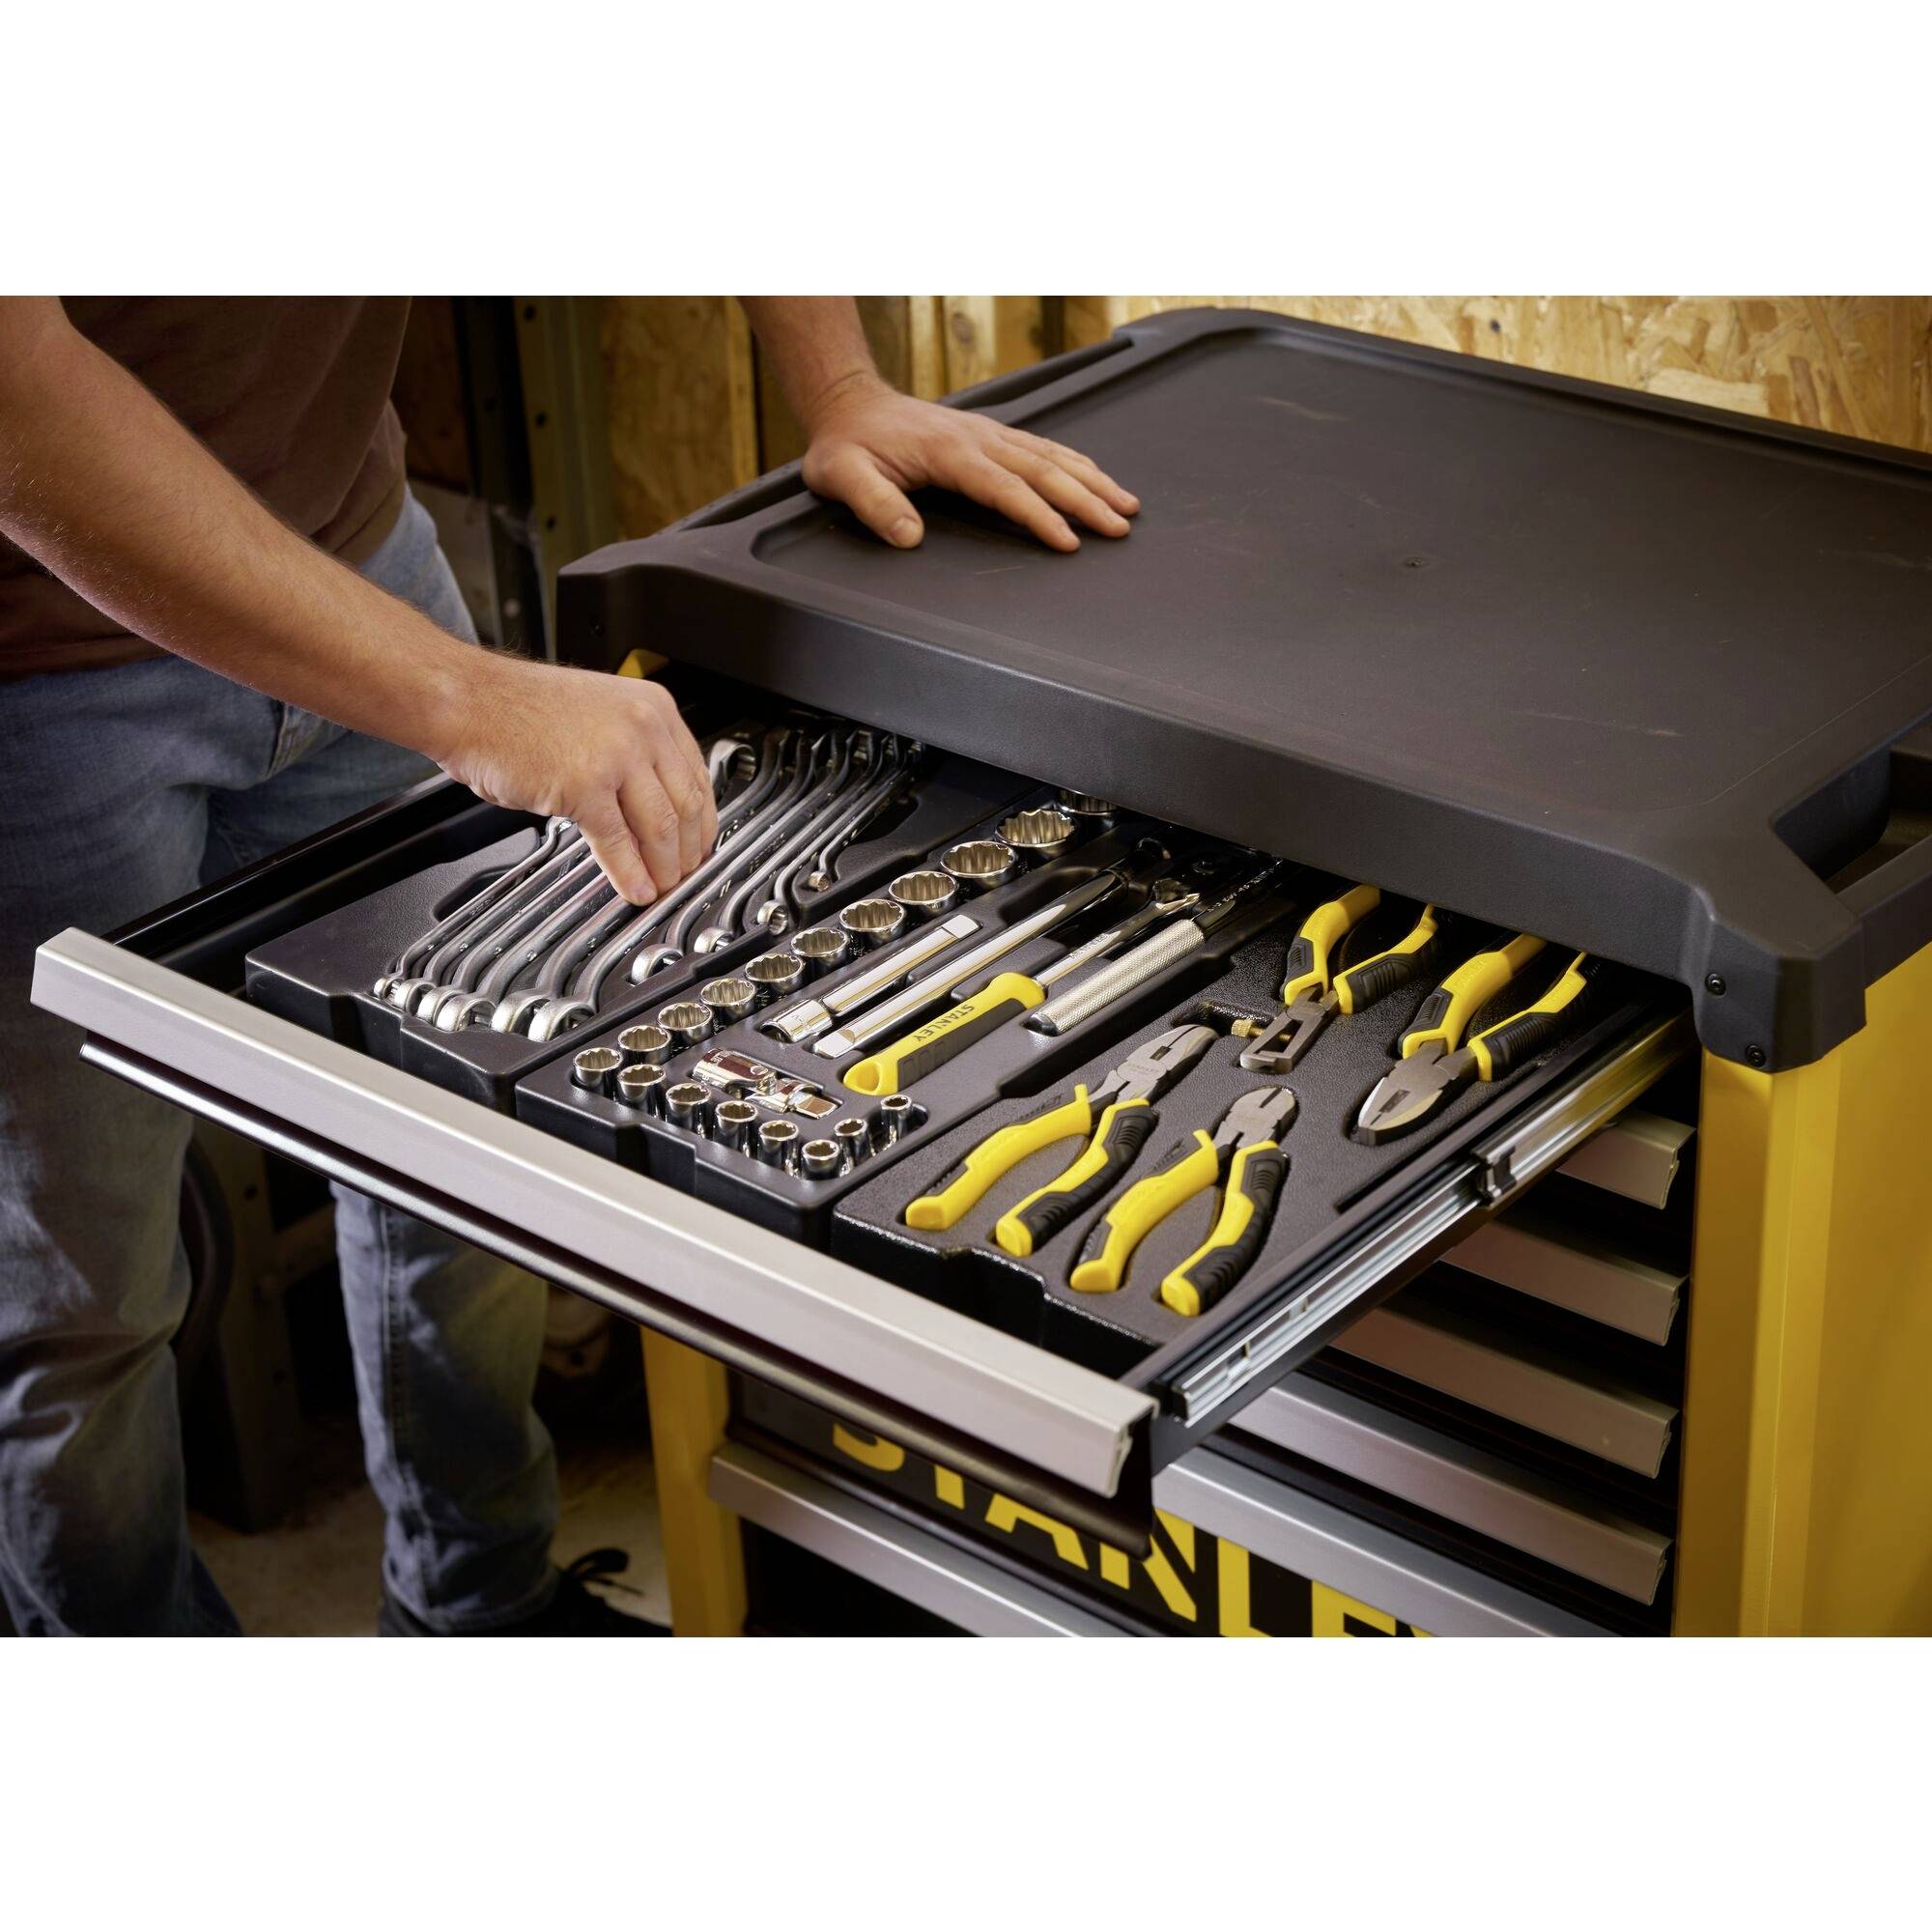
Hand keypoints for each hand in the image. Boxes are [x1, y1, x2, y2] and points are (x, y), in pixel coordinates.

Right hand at [434, 656, 717, 904]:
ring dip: (665, 867)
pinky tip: (635, 887)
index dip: (703, 820)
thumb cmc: (517, 709)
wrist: (467, 700)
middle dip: (688, 851)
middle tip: (685, 875)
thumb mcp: (597, 716)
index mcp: (653, 708)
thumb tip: (655, 802)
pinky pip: (618, 841)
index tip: (701, 844)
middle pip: (686, 804)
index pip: (696, 775)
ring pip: (660, 827)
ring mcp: (616, 756)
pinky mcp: (585, 785)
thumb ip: (633, 752)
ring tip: (662, 888)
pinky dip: (630, 872)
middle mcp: (642, 727)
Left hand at [800, 373, 1138, 552]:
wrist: (849, 403)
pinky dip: (1075, 463)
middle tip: (1119, 527)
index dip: (1038, 515)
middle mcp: (977, 438)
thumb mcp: (841, 476)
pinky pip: (1042, 446)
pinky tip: (1096, 477)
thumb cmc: (845, 446)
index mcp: (948, 452)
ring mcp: (988, 432)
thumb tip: (908, 536)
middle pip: (1042, 470)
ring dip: (1092, 480)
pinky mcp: (990, 433)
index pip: (1004, 487)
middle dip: (1085, 500)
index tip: (1068, 540)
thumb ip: (874, 504)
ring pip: (1051, 456)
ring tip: (1127, 506)